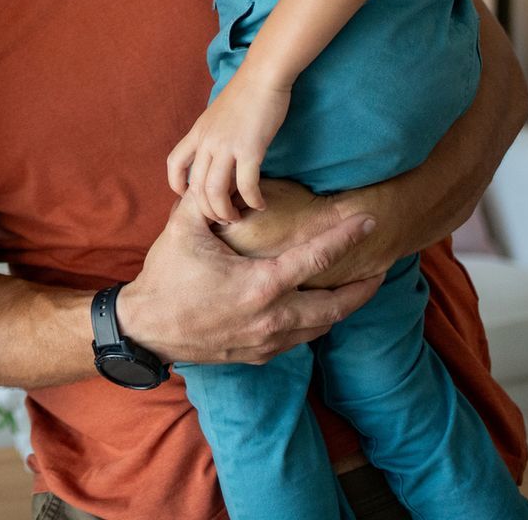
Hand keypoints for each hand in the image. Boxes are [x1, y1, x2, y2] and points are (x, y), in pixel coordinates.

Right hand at [115, 192, 383, 365]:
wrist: (146, 329)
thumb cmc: (165, 276)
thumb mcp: (183, 229)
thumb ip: (207, 198)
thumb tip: (224, 172)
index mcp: (260, 284)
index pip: (316, 257)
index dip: (346, 237)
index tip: (368, 221)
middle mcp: (272, 318)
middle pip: (336, 306)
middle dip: (363, 288)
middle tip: (381, 269)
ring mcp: (268, 341)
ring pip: (321, 327)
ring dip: (342, 308)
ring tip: (356, 289)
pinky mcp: (259, 355)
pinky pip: (300, 340)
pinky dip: (316, 323)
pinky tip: (317, 310)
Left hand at [167, 69, 292, 223]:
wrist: (263, 76)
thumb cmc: (246, 93)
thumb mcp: (219, 115)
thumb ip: (214, 134)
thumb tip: (218, 153)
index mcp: (198, 132)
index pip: (174, 163)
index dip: (176, 184)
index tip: (188, 197)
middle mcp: (207, 141)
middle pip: (196, 186)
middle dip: (207, 209)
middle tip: (222, 217)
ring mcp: (226, 146)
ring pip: (216, 191)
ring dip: (225, 211)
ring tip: (236, 217)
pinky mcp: (250, 149)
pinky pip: (246, 185)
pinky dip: (253, 199)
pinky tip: (260, 204)